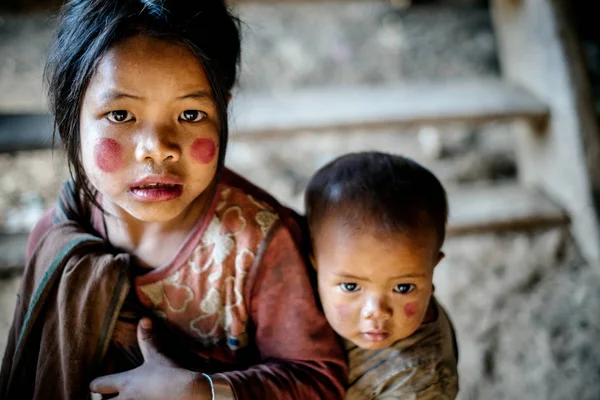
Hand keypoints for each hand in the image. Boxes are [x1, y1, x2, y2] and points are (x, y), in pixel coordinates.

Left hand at [90, 318, 211, 399]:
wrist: (187, 392)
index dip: (96, 384)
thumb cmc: (170, 373)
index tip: (98, 384)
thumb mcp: (157, 356)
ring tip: (126, 398)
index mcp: (125, 382)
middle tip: (110, 396)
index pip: (96, 385)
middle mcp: (125, 399)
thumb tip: (144, 319)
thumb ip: (147, 339)